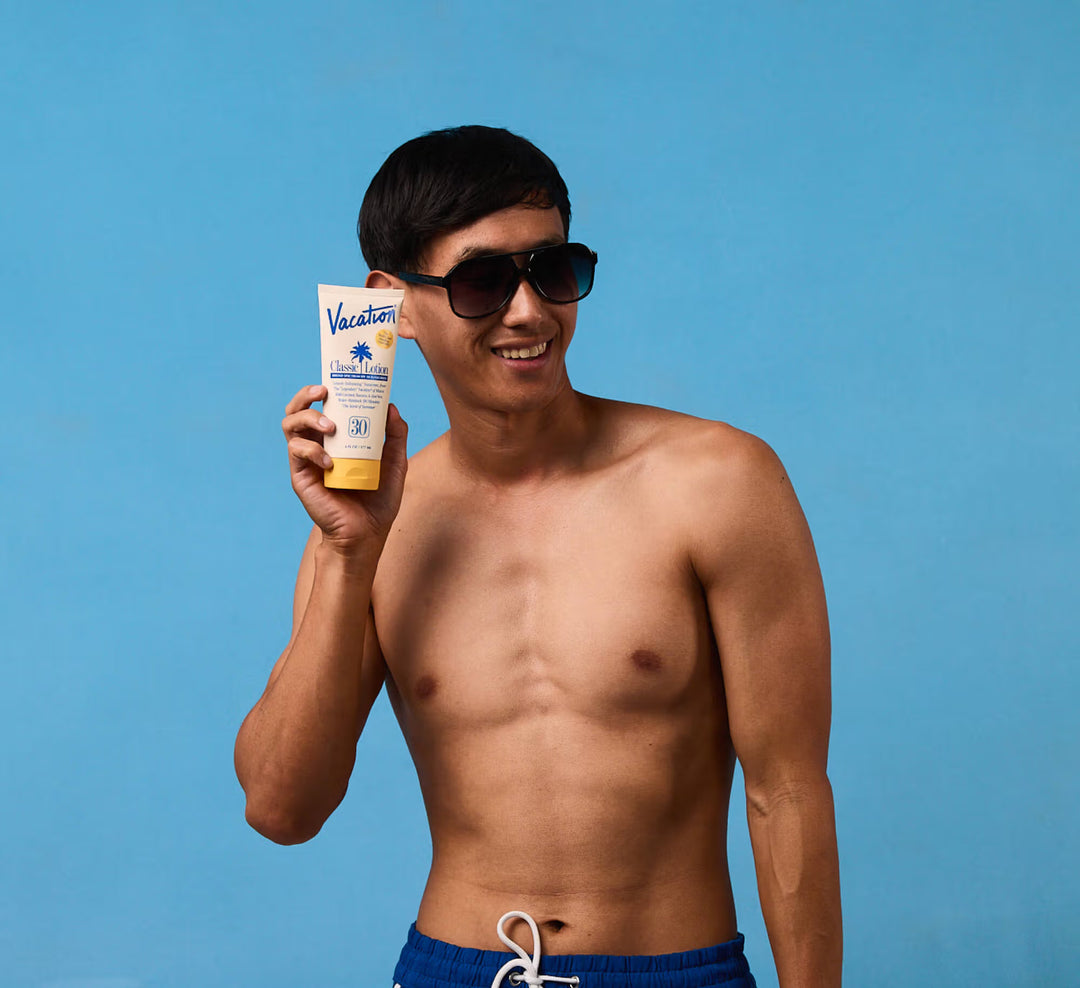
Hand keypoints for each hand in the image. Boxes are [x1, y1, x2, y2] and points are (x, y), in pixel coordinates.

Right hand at [281, 384, 407, 552]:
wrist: (366, 534)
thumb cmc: (379, 500)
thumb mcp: (395, 463)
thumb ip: (396, 436)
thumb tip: (391, 406)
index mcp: (336, 439)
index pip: (322, 407)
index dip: (323, 390)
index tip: (336, 380)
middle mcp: (318, 445)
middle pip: (297, 409)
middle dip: (306, 395)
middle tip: (324, 392)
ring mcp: (306, 460)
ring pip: (290, 425)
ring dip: (307, 418)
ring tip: (330, 425)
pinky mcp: (301, 476)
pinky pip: (296, 452)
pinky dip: (313, 450)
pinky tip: (330, 461)